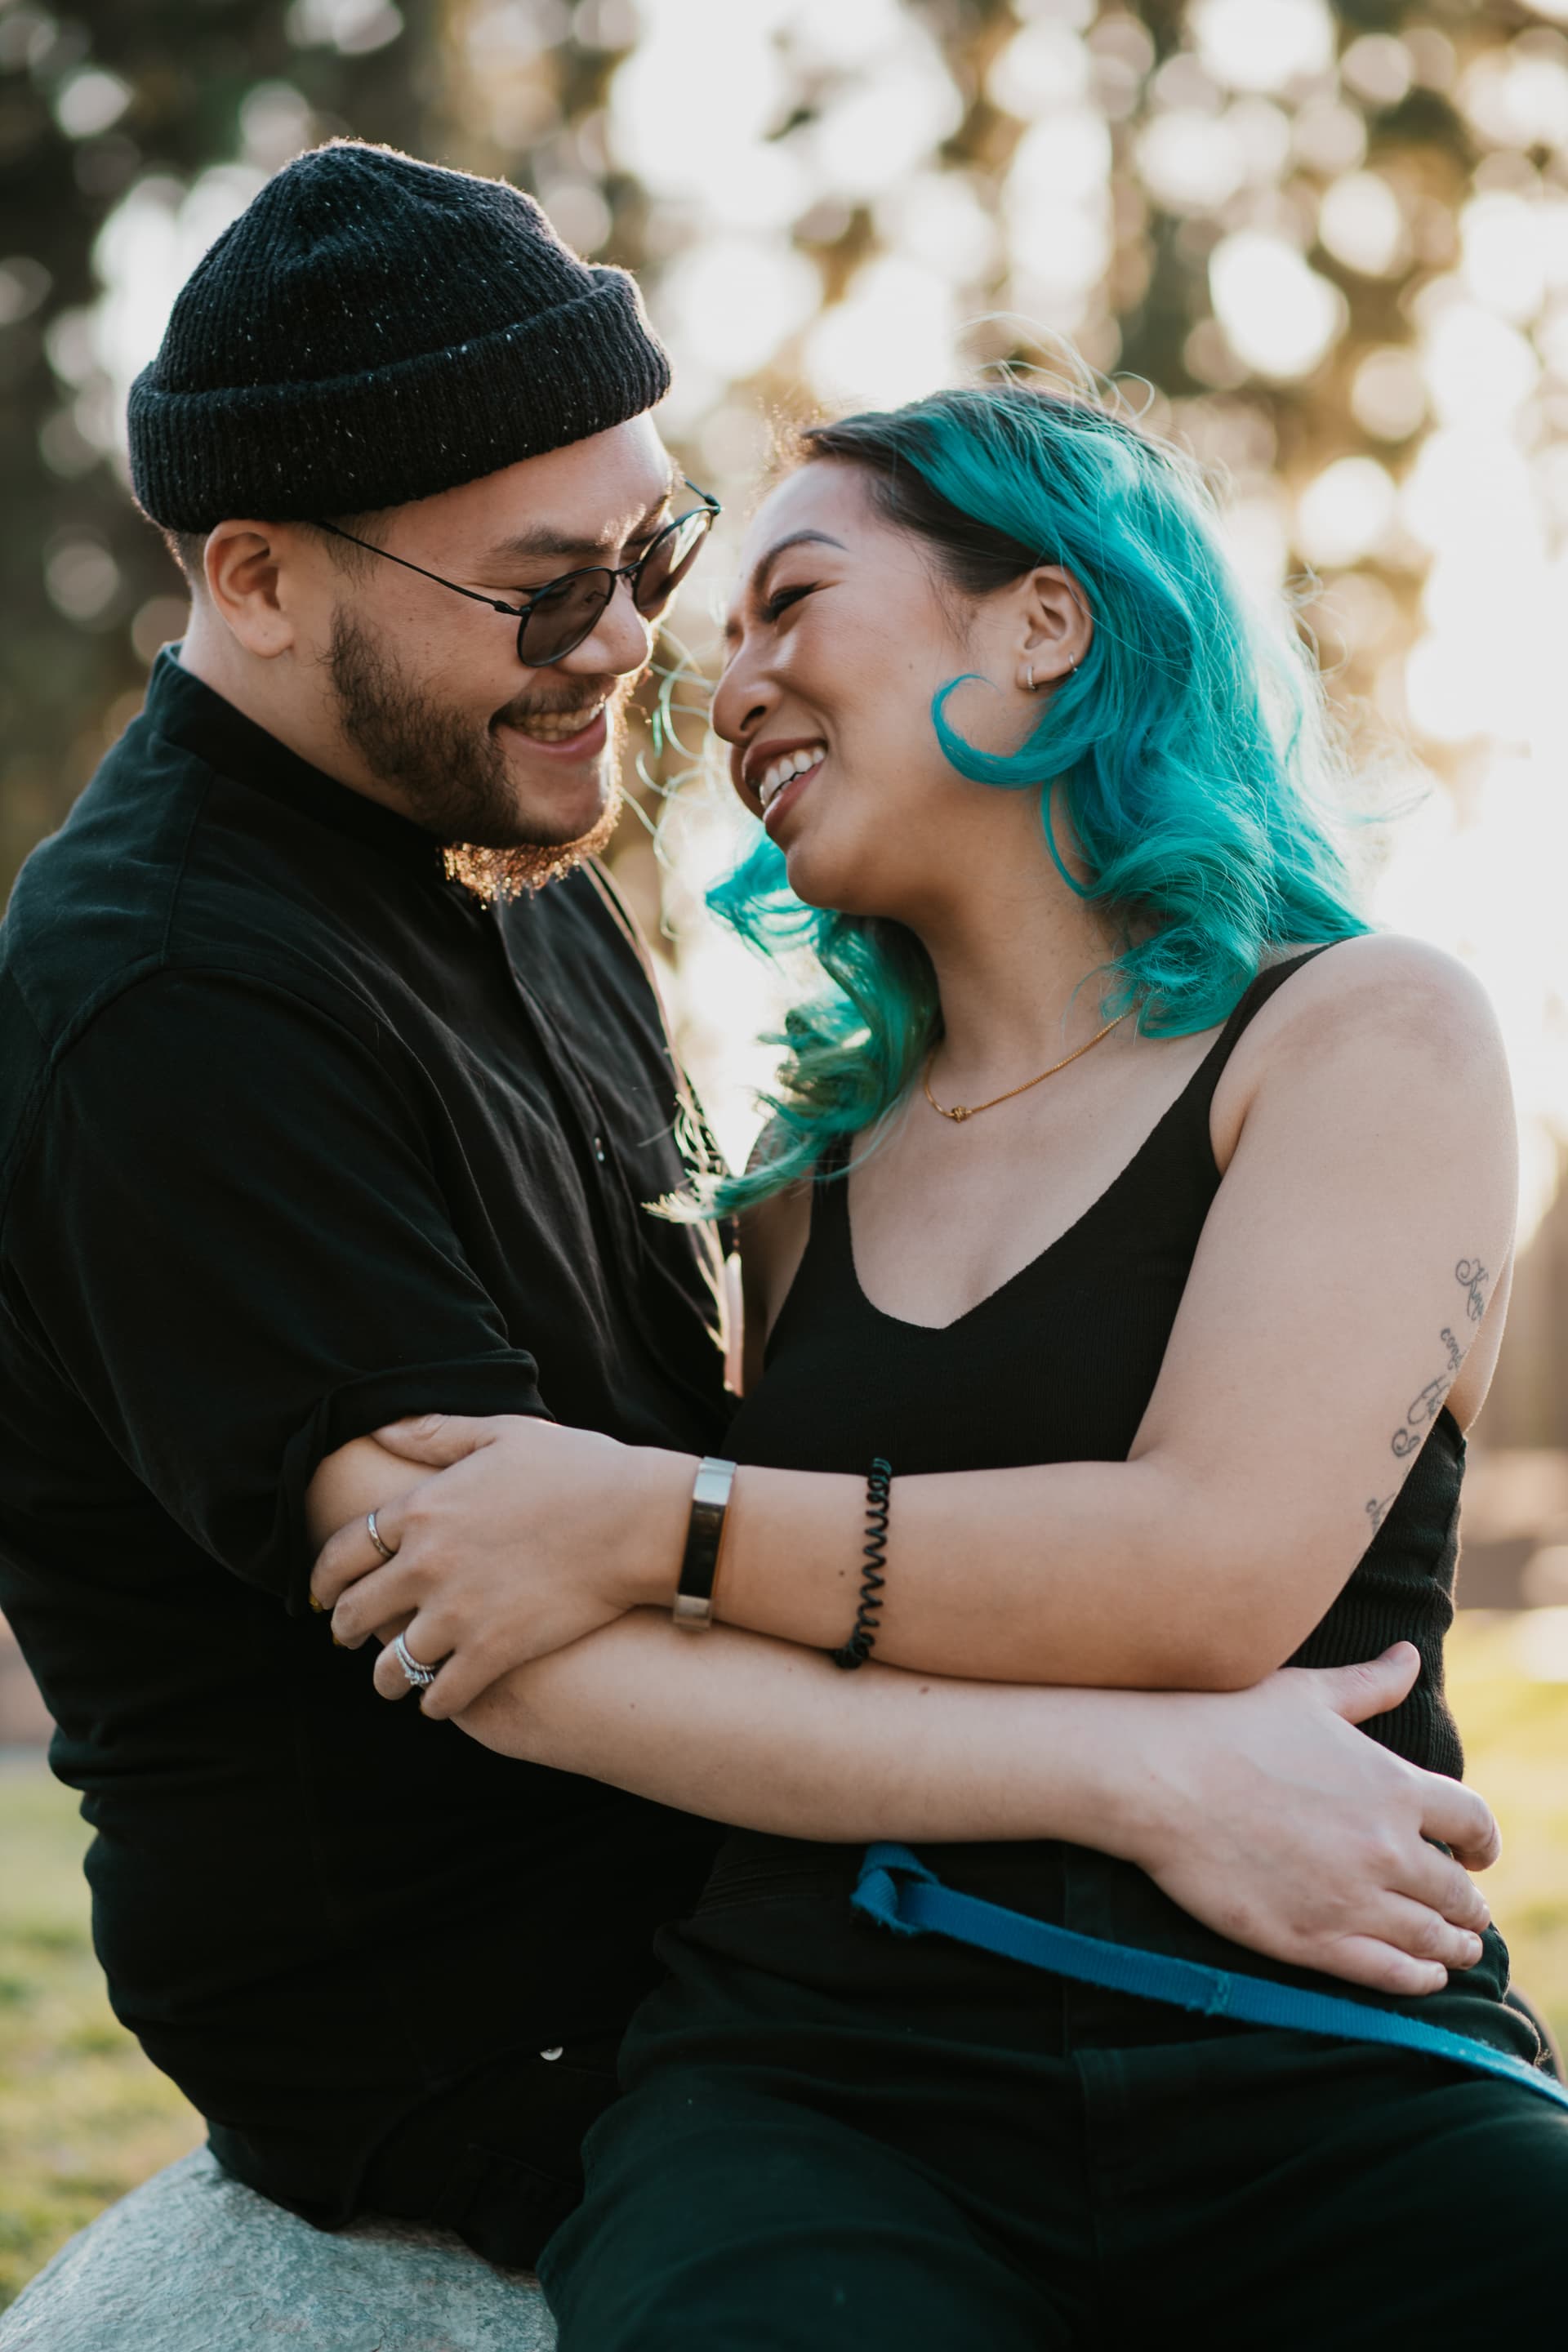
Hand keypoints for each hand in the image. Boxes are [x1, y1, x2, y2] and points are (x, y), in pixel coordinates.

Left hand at [309, 1413, 694, 1716]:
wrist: (636, 1521)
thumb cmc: (578, 1470)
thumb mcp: (502, 1434)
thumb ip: (436, 1434)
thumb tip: (383, 1429)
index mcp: (421, 1510)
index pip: (340, 1553)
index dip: (322, 1579)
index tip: (323, 1593)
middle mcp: (426, 1565)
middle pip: (354, 1613)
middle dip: (343, 1630)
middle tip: (347, 1638)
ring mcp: (457, 1613)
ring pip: (390, 1667)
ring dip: (386, 1678)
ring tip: (394, 1681)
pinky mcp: (493, 1652)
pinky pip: (440, 1695)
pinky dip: (434, 1702)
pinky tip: (441, 1699)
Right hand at [1120, 1644, 1499, 1997]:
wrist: (1161, 1778)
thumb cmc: (1229, 1725)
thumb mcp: (1307, 1694)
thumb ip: (1369, 1684)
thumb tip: (1409, 1655)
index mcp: (1393, 1786)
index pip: (1473, 1823)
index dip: (1484, 1842)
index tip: (1479, 1853)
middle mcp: (1385, 1848)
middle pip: (1458, 1891)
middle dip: (1468, 1902)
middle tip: (1467, 1909)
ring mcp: (1351, 1900)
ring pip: (1433, 1938)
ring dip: (1453, 1945)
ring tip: (1457, 1947)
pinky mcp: (1313, 1941)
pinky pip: (1391, 1975)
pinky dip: (1419, 1979)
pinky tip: (1425, 1975)